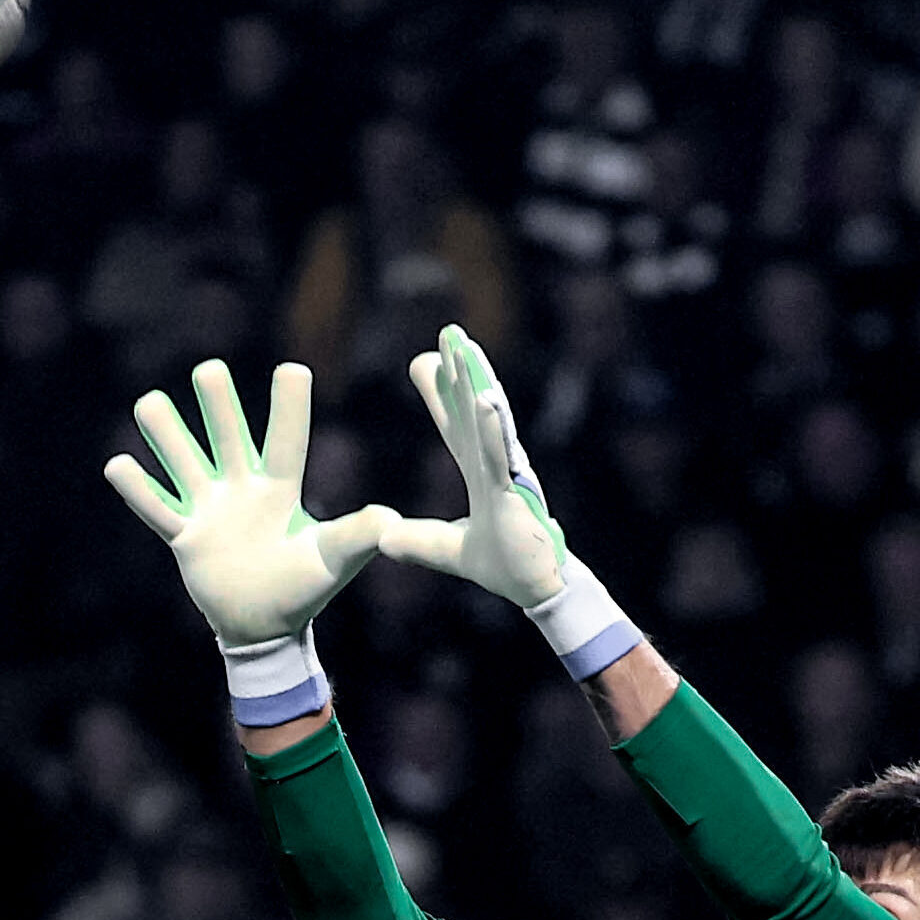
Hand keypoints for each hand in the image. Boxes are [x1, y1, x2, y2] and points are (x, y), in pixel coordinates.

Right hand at [104, 358, 396, 646]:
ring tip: (150, 404)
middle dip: (217, 404)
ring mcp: (209, 509)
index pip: (286, 440)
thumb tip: (390, 519)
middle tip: (209, 372)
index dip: (289, 408)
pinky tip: (118, 464)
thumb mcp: (333, 563)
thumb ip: (357, 537)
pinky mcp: (184, 537)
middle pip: (226, 435)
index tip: (292, 370)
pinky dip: (138, 490)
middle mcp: (241, 487)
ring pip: (183, 461)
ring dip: (166, 434)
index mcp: (279, 489)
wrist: (264, 629)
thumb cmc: (303, 591)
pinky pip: (157, 510)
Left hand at [376, 324, 570, 610]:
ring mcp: (507, 473)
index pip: (455, 426)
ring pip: (488, 419)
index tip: (423, 362)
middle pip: (472, 409)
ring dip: (478, 380)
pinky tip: (484, 397)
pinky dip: (493, 426)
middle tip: (447, 332)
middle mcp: (494, 464)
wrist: (537, 588)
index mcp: (480, 473)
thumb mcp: (450, 551)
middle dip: (460, 370)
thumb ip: (419, 542)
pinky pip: (502, 453)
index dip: (440, 396)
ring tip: (464, 346)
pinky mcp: (515, 490)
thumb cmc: (506, 564)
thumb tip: (382, 541)